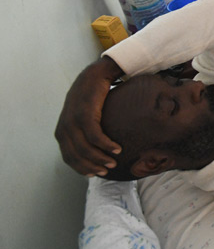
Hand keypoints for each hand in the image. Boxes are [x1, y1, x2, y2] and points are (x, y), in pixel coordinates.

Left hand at [54, 57, 123, 175]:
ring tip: (114, 161)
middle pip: (77, 156)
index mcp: (61, 131)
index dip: (81, 168)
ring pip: (86, 149)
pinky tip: (117, 149)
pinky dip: (106, 145)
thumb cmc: (91, 97)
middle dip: (92, 166)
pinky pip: (95, 136)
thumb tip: (95, 147)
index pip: (68, 157)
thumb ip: (82, 131)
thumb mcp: (82, 116)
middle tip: (107, 170)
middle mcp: (64, 128)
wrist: (94, 75)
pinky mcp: (85, 114)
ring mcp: (73, 122)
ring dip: (101, 158)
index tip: (95, 173)